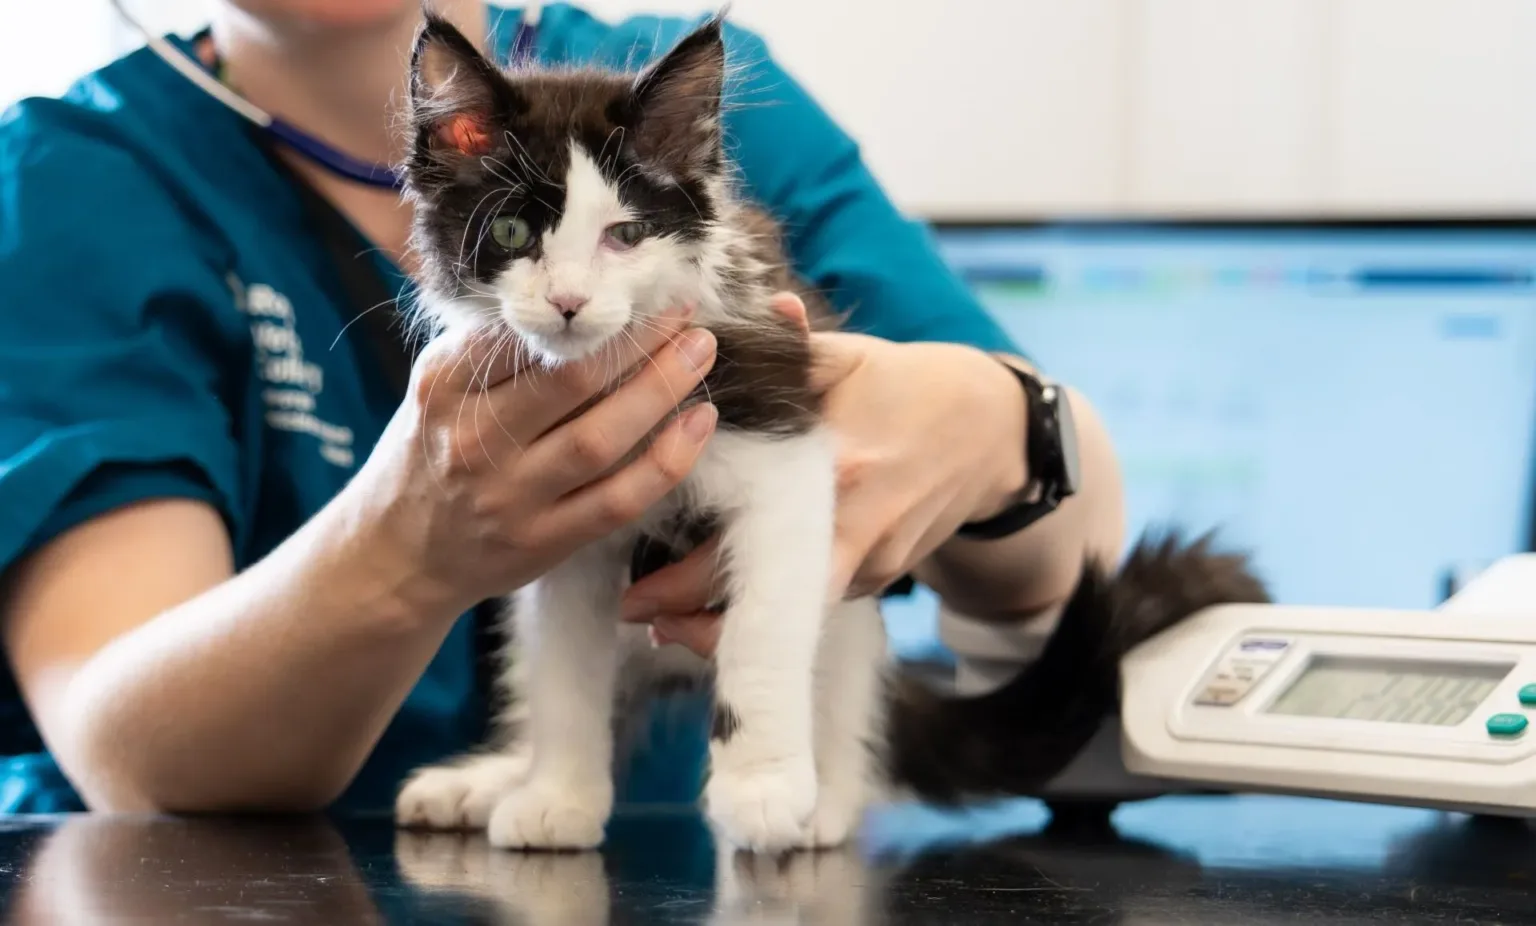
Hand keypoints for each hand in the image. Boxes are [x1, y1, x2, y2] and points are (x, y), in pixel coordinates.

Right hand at [348, 306, 719, 617]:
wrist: (396, 555)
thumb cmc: (429, 455)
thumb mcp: (438, 389)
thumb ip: (494, 348)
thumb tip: (579, 294)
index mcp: (445, 386)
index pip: (524, 333)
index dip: (587, 305)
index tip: (633, 282)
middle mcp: (474, 440)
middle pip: (571, 381)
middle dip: (638, 340)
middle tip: (685, 312)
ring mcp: (511, 497)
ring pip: (600, 439)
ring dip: (661, 391)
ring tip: (700, 353)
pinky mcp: (543, 542)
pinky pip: (619, 500)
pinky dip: (666, 461)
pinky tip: (697, 424)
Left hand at [620, 295, 1026, 654]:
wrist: (993, 433)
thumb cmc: (911, 388)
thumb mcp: (851, 358)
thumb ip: (784, 346)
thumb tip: (723, 324)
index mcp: (830, 467)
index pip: (742, 540)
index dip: (681, 577)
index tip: (635, 589)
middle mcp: (850, 526)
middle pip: (758, 595)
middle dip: (690, 616)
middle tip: (637, 612)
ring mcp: (871, 558)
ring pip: (788, 612)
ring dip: (728, 623)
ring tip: (670, 623)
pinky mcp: (883, 576)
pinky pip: (816, 601)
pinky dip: (774, 606)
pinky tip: (731, 603)